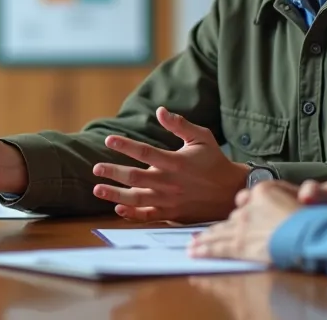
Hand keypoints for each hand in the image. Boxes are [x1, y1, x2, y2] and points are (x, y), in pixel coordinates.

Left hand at [90, 107, 249, 222]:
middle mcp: (170, 182)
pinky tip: (118, 208)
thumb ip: (180, 125)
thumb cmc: (214, 161)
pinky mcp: (171, 214)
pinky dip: (132, 214)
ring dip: (115, 194)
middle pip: (136, 177)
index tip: (108, 139)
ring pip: (137, 199)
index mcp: (176, 162)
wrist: (231, 191)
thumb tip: (160, 111)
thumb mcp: (201, 138)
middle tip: (95, 168)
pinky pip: (148, 216)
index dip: (126, 146)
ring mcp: (170, 200)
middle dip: (113, 173)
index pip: (145, 152)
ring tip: (97, 189)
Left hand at [189, 182, 301, 263]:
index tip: (234, 219)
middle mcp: (248, 207)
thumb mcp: (301, 195)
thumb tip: (272, 199)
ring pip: (219, 233)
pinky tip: (194, 253)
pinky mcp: (239, 245)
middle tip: (202, 236)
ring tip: (193, 245)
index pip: (245, 201)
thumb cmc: (311, 216)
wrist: (309, 232)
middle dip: (218, 229)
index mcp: (263, 192)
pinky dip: (204, 251)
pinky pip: (217, 248)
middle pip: (231, 219)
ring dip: (205, 240)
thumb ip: (284, 194)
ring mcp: (242, 226)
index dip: (241, 213)